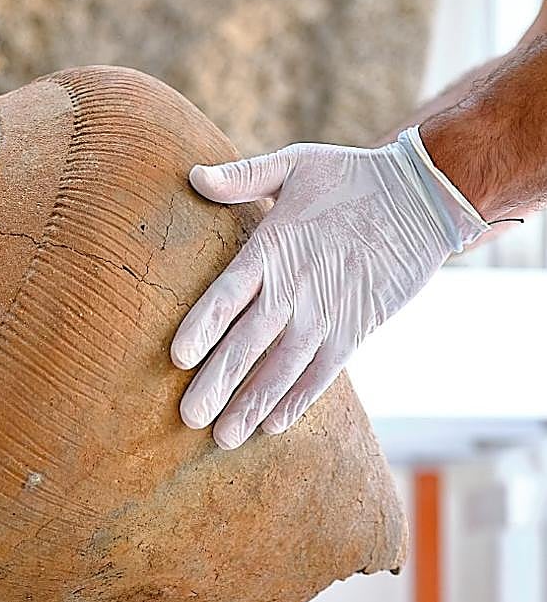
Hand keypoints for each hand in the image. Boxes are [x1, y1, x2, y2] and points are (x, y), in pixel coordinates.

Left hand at [170, 127, 488, 448]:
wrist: (424, 196)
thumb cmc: (351, 176)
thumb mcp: (295, 163)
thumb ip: (243, 177)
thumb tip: (194, 175)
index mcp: (273, 249)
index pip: (227, 294)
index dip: (202, 326)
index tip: (177, 357)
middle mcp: (296, 289)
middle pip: (248, 343)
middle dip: (218, 383)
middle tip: (188, 417)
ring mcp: (328, 314)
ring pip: (283, 368)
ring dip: (253, 404)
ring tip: (224, 437)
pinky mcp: (356, 329)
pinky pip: (323, 373)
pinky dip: (299, 400)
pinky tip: (273, 425)